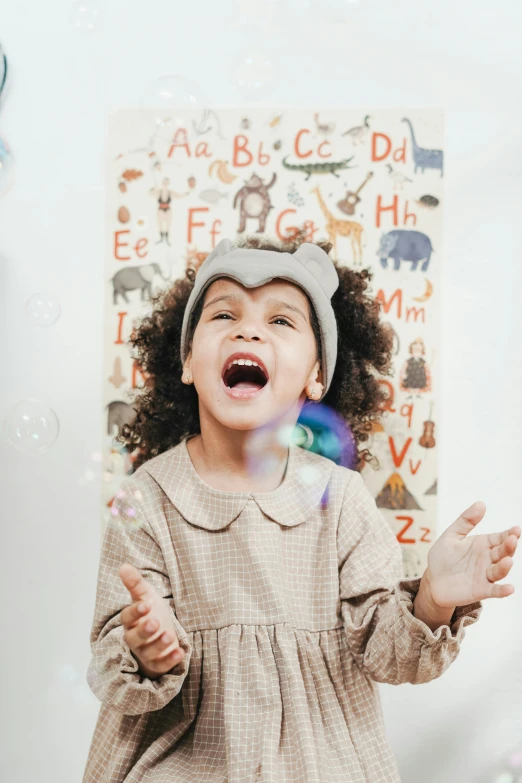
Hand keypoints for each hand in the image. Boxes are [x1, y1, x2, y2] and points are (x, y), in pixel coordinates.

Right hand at [118, 562, 185, 678]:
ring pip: (148, 653)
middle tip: (155, 622)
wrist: (161, 633)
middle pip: (135, 638)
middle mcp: (135, 638)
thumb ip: (135, 583)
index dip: (135, 612)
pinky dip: (171, 660)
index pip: (127, 617)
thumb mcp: (146, 595)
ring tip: (170, 635)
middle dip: (144, 631)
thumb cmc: (151, 613)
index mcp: (131, 621)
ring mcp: (146, 653)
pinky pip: (162, 665)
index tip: (146, 605)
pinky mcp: (158, 664)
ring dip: (159, 645)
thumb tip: (124, 566)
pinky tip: (181, 652)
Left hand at [425, 501, 520, 608]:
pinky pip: (494, 591)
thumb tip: (481, 503)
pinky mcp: (480, 590)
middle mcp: (487, 559)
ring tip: (508, 561)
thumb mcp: (452, 535)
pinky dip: (502, 590)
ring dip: (505, 567)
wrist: (433, 580)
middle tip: (512, 539)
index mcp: (483, 544)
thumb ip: (466, 521)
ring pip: (499, 571)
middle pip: (503, 552)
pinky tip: (509, 588)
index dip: (509, 534)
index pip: (500, 537)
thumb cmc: (443, 557)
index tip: (516, 530)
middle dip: (509, 546)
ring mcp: (485, 575)